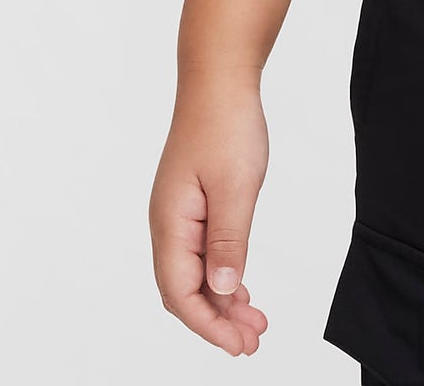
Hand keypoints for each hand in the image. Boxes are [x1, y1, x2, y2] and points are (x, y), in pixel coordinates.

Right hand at [149, 71, 270, 356]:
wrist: (219, 79)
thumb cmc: (226, 125)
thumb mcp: (236, 186)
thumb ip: (229, 240)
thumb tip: (222, 290)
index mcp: (171, 223)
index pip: (181, 292)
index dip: (209, 324)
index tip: (239, 344)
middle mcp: (168, 223)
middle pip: (185, 290)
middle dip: (217, 320)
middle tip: (253, 340)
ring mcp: (179, 213)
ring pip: (195, 272)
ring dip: (222, 299)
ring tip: (255, 321)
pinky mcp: (193, 202)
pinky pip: (202, 251)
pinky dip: (223, 273)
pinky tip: (241, 286)